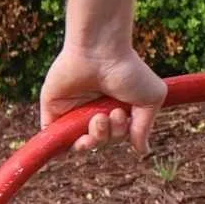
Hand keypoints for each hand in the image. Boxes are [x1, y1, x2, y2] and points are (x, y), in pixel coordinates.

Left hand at [39, 45, 166, 154]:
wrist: (100, 53)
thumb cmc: (129, 71)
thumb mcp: (151, 99)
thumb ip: (144, 127)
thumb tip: (142, 150)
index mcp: (116, 108)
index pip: (117, 136)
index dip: (121, 134)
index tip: (124, 115)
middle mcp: (94, 112)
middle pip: (101, 142)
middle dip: (110, 134)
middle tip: (112, 114)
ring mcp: (73, 114)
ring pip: (81, 145)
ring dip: (93, 139)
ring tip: (97, 119)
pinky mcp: (53, 113)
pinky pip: (54, 142)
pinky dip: (64, 147)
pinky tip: (78, 139)